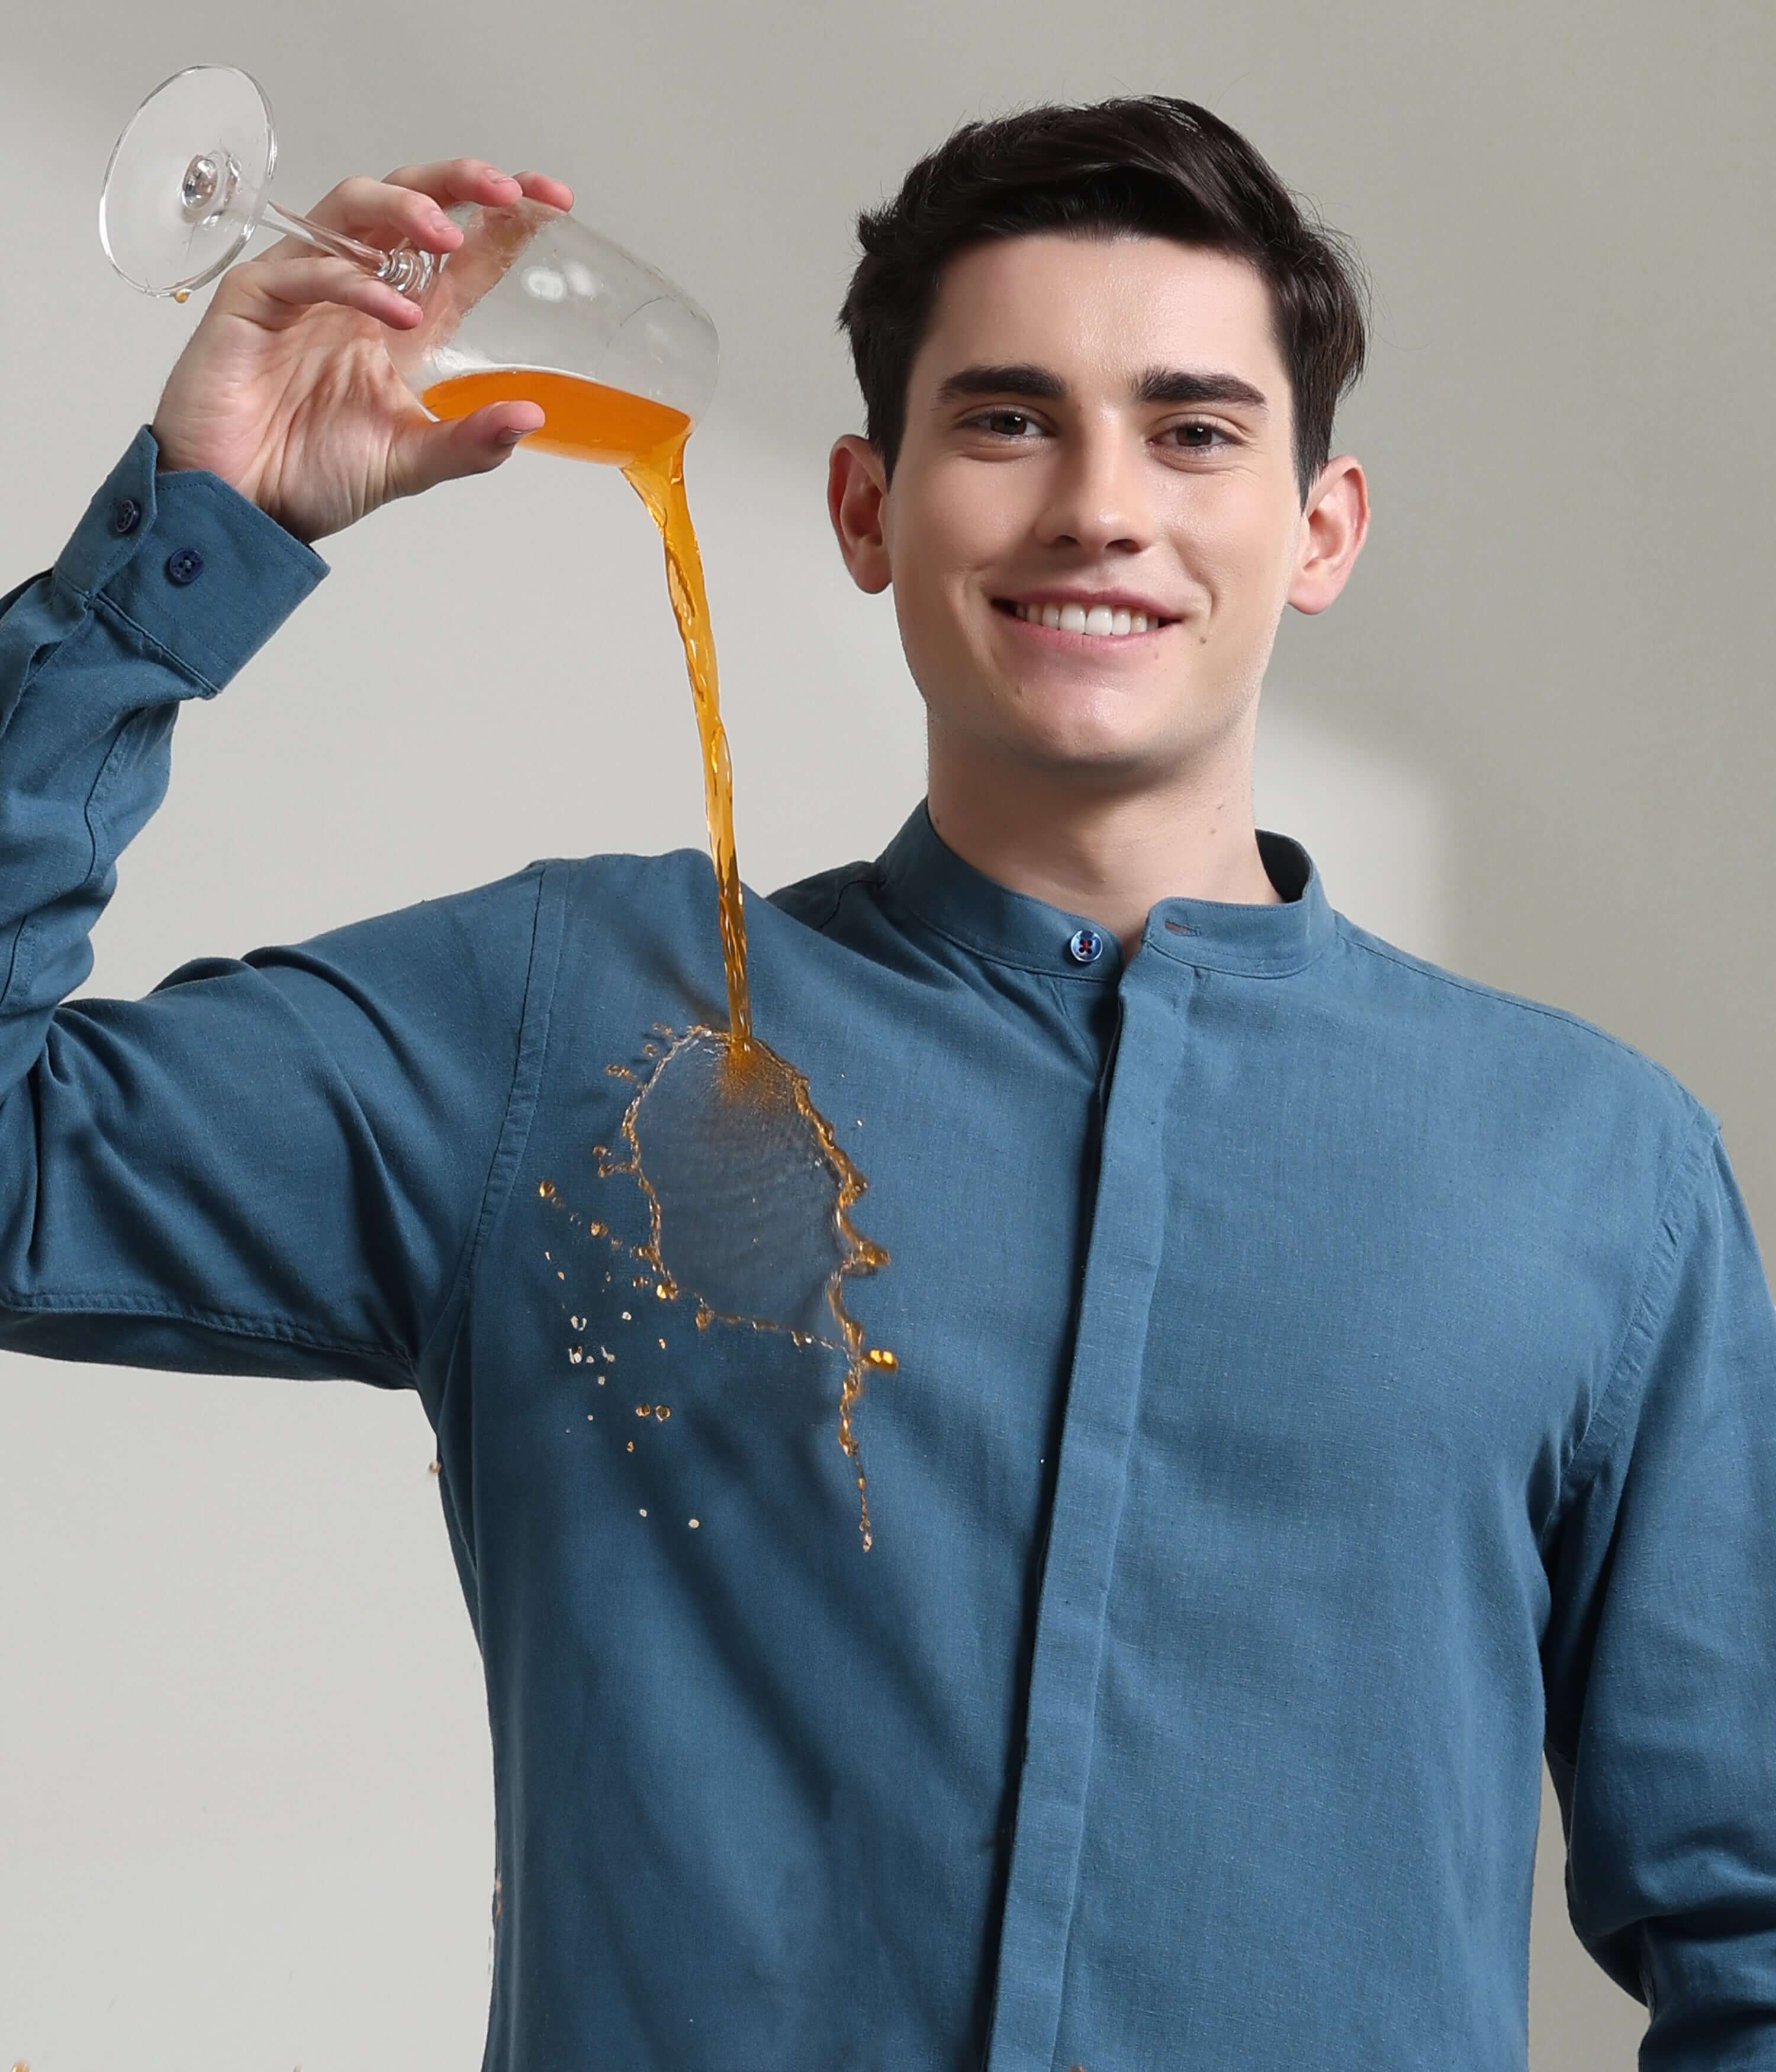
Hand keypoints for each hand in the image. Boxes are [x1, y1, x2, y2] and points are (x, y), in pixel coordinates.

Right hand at [149, 160, 574, 545]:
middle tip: (507, 189)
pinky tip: (394, 310)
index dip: (504, 219)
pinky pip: (306, 269)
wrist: (239, 507)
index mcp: (401, 321)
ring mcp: (303, 287)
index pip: (461, 254)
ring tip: (448, 235)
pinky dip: (353, 282)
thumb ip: (470, 442)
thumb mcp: (410, 461)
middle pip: (408, 202)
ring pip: (355, 208)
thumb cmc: (311, 476)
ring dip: (404, 209)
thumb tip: (531, 419)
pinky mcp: (254, 299)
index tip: (554, 197)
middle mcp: (357, 291)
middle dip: (458, 183)